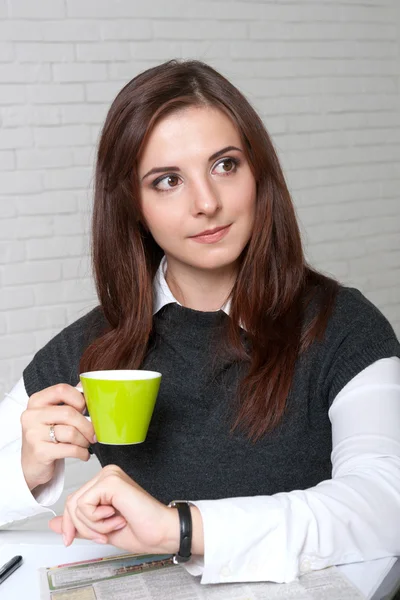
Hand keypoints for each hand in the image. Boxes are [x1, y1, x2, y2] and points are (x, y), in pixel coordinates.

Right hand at [21, 383, 95, 490]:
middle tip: (93, 433)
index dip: (79, 399)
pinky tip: (83, 454)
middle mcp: (32, 415)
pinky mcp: (40, 452)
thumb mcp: (53, 415)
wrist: (32, 464)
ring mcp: (34, 434)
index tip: (86, 409)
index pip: (62, 390)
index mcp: (36, 401)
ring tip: (86, 444)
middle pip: (69, 413)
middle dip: (87, 425)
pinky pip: (70, 449)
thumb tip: (88, 387)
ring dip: (85, 440)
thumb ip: (68, 401)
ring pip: (71, 432)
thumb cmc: (46, 437)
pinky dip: (82, 452)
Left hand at [48, 465, 179, 554]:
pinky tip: (117, 518)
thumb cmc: (141, 530)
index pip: (73, 501)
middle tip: (104, 535)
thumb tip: (54, 523)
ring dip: (92, 526)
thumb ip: (78, 525)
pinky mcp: (111, 481)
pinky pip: (85, 504)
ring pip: (76, 505)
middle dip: (82, 527)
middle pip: (72, 502)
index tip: (72, 540)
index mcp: (105, 484)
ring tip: (114, 525)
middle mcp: (106, 475)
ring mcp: (109, 475)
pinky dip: (97, 520)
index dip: (70, 524)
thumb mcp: (100, 530)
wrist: (161, 533)